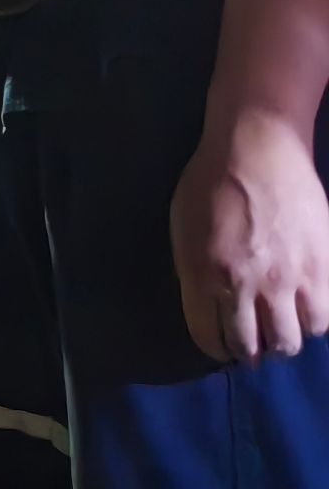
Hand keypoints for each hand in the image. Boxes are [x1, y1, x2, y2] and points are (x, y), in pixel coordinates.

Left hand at [171, 106, 328, 363]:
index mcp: (204, 275)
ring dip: (286, 337)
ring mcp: (288, 279)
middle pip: (253, 348)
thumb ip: (194, 272)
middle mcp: (246, 285)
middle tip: (255, 342)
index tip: (222, 342)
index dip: (216, 347)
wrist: (258, 147)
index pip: (210, 338)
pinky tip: (306, 306)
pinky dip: (314, 319)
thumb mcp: (183, 229)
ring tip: (282, 323)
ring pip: (294, 340)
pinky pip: (324, 318)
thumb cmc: (210, 181)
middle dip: (251, 350)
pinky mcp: (322, 268)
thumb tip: (210, 306)